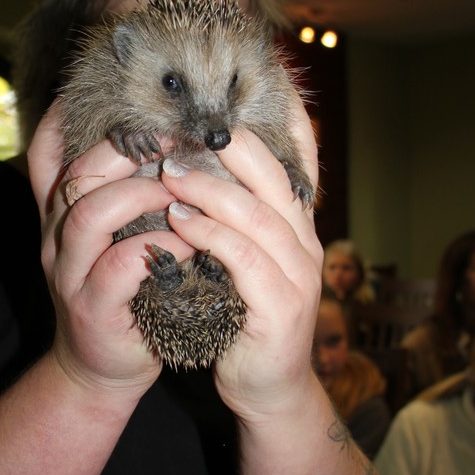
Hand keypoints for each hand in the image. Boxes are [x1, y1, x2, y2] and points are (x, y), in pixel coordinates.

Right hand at [27, 102, 193, 401]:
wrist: (105, 367)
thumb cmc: (124, 294)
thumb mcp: (115, 242)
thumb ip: (125, 200)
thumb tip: (162, 147)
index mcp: (62, 216)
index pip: (47, 155)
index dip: (66, 119)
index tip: (105, 90)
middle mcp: (57, 238)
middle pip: (76, 176)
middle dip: (124, 152)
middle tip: (171, 140)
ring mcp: (69, 273)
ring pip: (91, 213)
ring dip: (141, 194)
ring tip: (181, 189)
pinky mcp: (91, 307)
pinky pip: (121, 264)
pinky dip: (157, 246)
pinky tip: (188, 241)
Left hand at [160, 90, 322, 416]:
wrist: (268, 387)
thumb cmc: (245, 318)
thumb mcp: (245, 262)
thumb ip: (236, 221)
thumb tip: (197, 173)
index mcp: (298, 227)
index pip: (299, 162)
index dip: (283, 122)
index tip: (249, 87)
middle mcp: (306, 243)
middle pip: (273, 178)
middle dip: (225, 151)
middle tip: (177, 138)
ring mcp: (300, 274)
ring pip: (255, 213)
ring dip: (208, 190)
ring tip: (168, 173)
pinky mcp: (281, 306)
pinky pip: (243, 257)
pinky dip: (209, 234)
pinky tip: (178, 221)